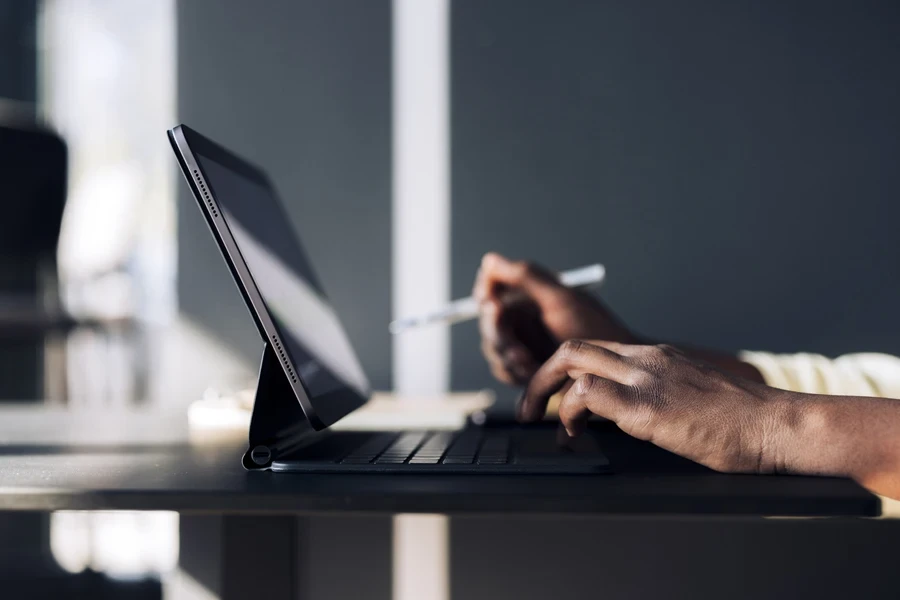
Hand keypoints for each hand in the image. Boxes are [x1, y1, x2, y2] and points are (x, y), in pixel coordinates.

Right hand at [473, 253, 635, 385]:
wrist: (613, 371)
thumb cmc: (596, 331)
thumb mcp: (561, 300)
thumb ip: (526, 276)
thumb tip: (490, 261)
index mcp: (531, 295)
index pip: (492, 288)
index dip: (486, 295)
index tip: (492, 304)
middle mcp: (524, 318)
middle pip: (489, 321)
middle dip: (498, 333)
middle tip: (511, 338)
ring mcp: (523, 344)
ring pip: (493, 348)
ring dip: (506, 355)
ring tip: (527, 361)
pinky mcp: (525, 369)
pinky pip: (503, 370)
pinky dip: (513, 372)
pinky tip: (531, 373)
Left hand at [518, 340, 787, 472]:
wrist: (776, 425)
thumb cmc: (744, 421)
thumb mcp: (693, 396)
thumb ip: (661, 395)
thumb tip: (638, 415)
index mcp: (657, 356)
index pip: (595, 349)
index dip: (565, 371)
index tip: (553, 396)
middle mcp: (646, 358)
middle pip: (573, 348)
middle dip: (540, 376)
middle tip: (528, 408)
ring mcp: (644, 378)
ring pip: (571, 362)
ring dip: (544, 393)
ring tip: (541, 423)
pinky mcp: (646, 406)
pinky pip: (587, 395)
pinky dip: (568, 412)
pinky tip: (572, 435)